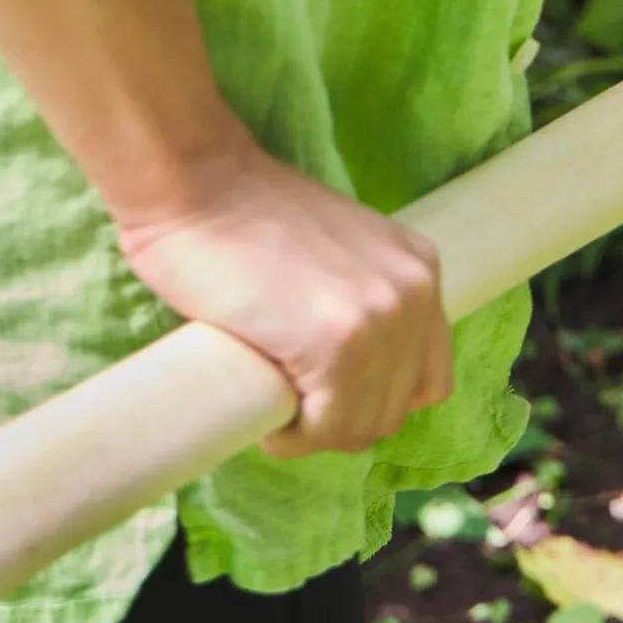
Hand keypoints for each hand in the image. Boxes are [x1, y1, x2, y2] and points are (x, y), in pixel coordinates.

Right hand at [114, 135, 452, 459]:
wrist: (196, 184)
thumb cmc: (244, 217)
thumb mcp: (337, 254)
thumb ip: (359, 298)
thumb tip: (353, 378)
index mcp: (420, 269)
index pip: (426, 376)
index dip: (375, 399)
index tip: (327, 397)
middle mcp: (415, 293)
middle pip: (397, 407)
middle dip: (343, 421)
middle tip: (291, 407)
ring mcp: (380, 319)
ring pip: (364, 425)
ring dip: (317, 432)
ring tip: (275, 409)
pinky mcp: (337, 344)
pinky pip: (328, 426)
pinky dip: (296, 438)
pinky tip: (268, 420)